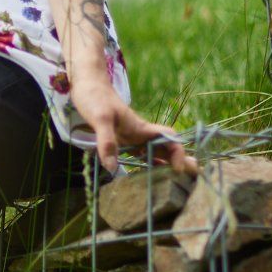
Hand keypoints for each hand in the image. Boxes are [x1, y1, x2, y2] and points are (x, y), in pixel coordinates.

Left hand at [68, 74, 198, 178]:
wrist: (86, 84)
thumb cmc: (95, 97)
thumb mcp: (100, 118)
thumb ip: (106, 141)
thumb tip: (112, 168)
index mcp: (141, 128)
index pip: (169, 138)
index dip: (178, 152)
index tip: (177, 169)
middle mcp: (140, 134)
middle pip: (165, 150)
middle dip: (176, 165)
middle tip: (185, 184)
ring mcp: (131, 137)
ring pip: (153, 154)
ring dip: (162, 168)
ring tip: (170, 187)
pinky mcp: (120, 140)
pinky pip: (138, 156)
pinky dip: (144, 167)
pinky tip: (143, 179)